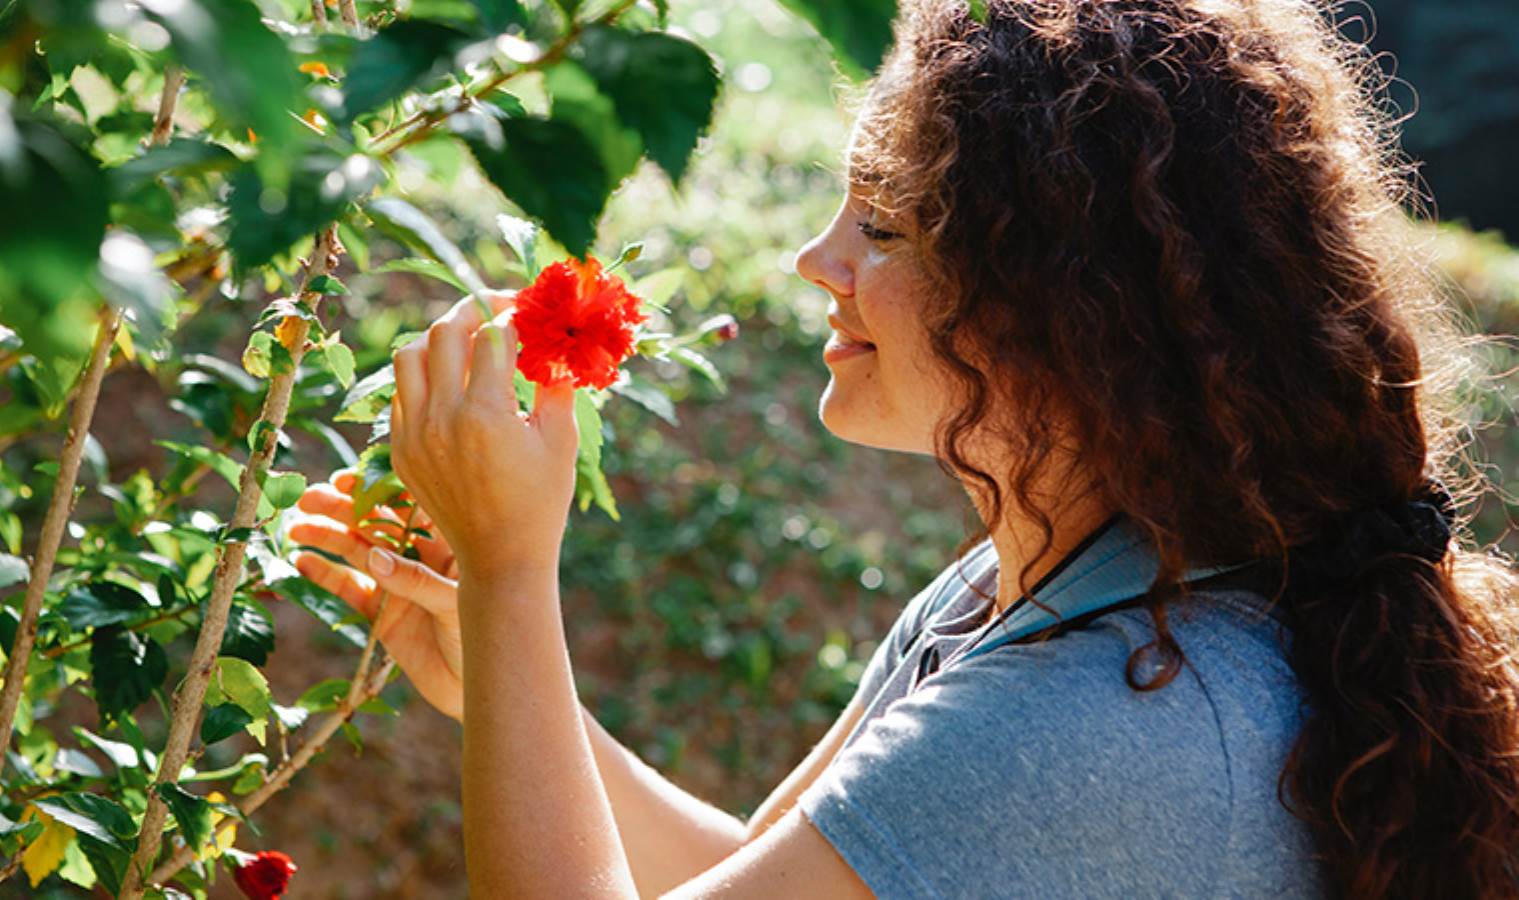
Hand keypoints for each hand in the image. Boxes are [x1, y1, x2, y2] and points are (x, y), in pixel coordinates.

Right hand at [288, 469, 463, 721]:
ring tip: (297, 528)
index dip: (377, 489)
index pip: (411, 502)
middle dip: (343, 508)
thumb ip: (417, 581)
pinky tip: (302, 561)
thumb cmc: (488, 636)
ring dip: (327, 535)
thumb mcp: (458, 603)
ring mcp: (399, 581)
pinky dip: (325, 574)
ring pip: (358, 550)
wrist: (478, 687)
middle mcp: (422, 553)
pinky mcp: (381, 612)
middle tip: (309, 498)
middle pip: (378, 521)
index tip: (345, 481)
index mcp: (451, 538)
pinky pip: (349, 587)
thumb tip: (374, 558)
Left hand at [390, 292, 579, 579]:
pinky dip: (421, 377)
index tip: (525, 311)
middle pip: (444, 332)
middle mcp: (443, 418)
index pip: (492, 334)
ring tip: (463, 341)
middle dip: (471, 311)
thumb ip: (555, 385)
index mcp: (487, 414)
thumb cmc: (541, 501)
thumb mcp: (560, 440)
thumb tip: (556, 344)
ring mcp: (415, 434)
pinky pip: (400, 393)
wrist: (500, 558)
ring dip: (436, 338)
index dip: (512, 314)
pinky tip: (447, 382)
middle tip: (493, 310)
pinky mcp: (400, 449)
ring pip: (409, 355)